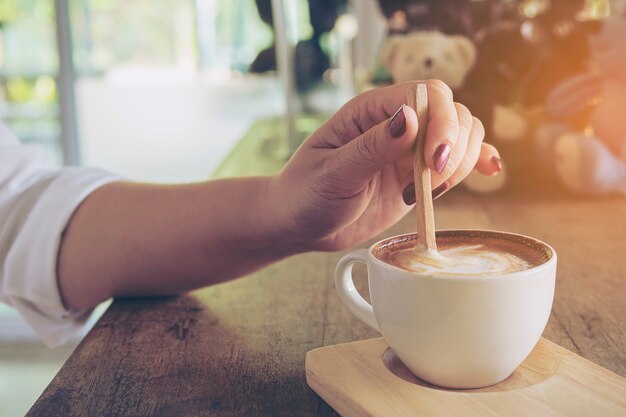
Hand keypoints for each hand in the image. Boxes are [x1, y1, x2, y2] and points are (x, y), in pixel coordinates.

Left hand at [268, 81, 500, 250]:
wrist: (300, 225)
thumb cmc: (306, 194)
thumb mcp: (334, 173)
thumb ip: (372, 147)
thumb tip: (410, 117)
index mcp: (371, 111)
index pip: (425, 94)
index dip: (441, 122)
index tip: (433, 161)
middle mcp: (395, 123)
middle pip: (451, 111)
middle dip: (454, 144)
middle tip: (431, 181)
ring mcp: (409, 150)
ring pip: (461, 134)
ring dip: (461, 161)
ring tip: (428, 191)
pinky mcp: (417, 176)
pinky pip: (456, 162)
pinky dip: (476, 164)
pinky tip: (488, 171)